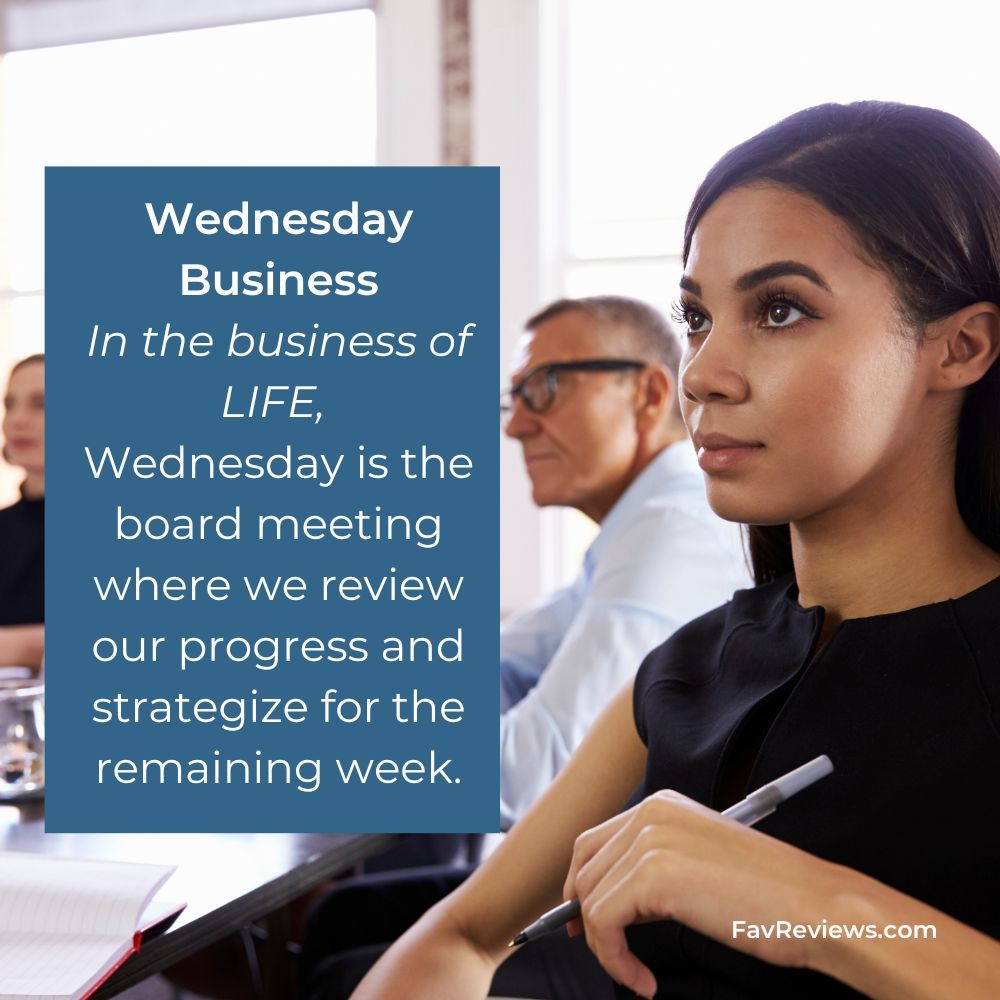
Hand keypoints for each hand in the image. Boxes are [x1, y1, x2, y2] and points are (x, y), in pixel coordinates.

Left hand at [562, 789, 840, 997]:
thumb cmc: (771, 896)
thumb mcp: (700, 863)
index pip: (595, 841)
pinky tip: (644, 980)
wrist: (814, 908)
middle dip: (584, 914)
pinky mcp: (653, 877)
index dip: (582, 883)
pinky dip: (615, 960)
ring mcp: (650, 841)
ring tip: (636, 972)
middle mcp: (650, 813)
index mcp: (662, 804)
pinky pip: (604, 923)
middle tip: (604, 950)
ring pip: (591, 899)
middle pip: (585, 865)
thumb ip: (655, 865)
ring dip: (606, 946)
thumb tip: (610, 895)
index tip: (584, 919)